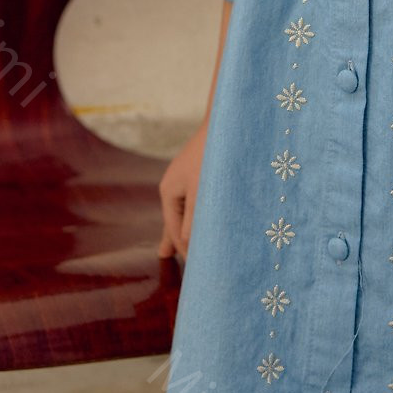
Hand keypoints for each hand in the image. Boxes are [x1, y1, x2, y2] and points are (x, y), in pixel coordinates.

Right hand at [157, 119, 209, 262]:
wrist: (224, 122)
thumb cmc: (212, 156)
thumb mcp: (202, 191)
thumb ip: (194, 218)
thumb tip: (186, 243)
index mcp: (169, 191)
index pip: (174, 229)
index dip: (185, 250)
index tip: (197, 270)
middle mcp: (173, 187)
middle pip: (175, 221)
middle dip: (177, 241)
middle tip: (168, 260)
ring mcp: (185, 180)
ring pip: (185, 212)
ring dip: (188, 229)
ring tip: (176, 248)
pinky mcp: (198, 174)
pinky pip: (195, 202)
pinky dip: (196, 216)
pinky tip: (200, 221)